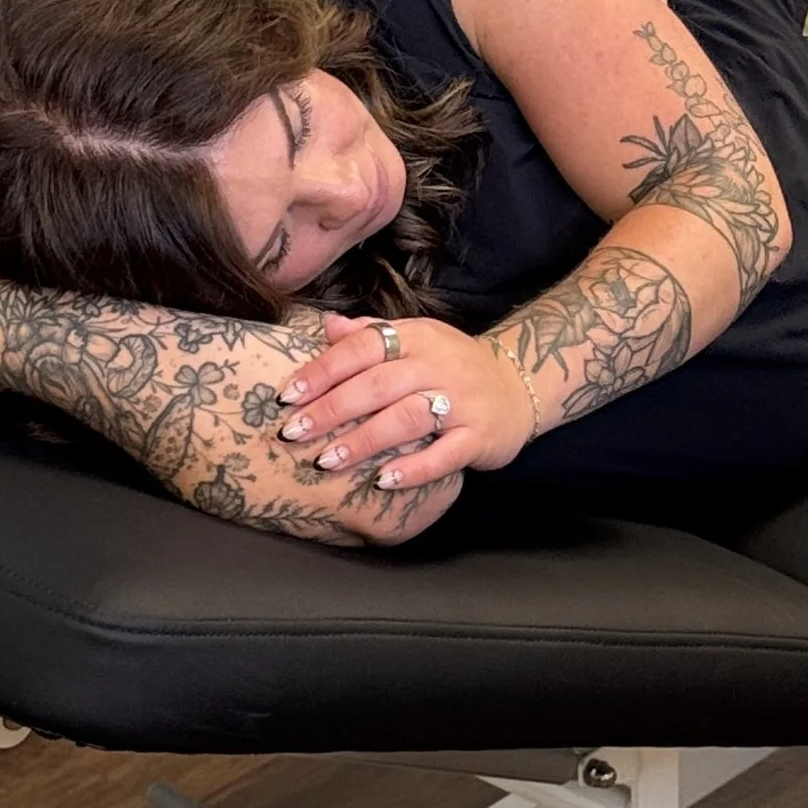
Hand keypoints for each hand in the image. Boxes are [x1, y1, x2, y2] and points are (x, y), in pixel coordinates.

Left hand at [272, 311, 535, 495]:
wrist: (519, 385)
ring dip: (363, 440)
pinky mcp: (479, 436)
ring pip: (406, 419)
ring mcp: (461, 402)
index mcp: (417, 338)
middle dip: (331, 409)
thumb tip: (326, 325)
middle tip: (293, 433)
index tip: (288, 395)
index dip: (324, 369)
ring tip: (326, 460)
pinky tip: (382, 482)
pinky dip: (413, 469)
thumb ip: (371, 333)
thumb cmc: (453, 366)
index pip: (364, 347)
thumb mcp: (417, 339)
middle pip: (378, 385)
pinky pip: (444, 454)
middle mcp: (438, 366)